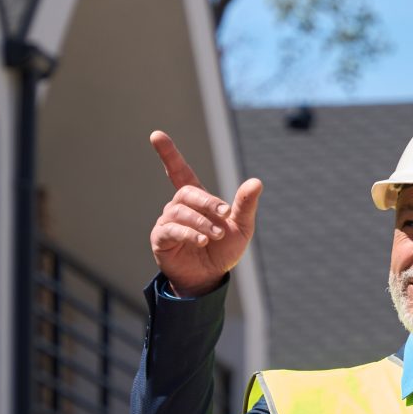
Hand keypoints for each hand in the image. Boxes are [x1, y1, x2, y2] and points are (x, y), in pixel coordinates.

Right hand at [147, 131, 260, 295]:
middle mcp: (179, 207)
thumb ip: (245, 205)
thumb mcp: (240, 227)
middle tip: (225, 215)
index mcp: (197, 200)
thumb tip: (256, 182)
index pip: (179, 171)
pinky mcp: (161, 239)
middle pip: (187, 192)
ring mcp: (167, 222)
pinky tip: (201, 240)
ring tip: (214, 236)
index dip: (169, 153)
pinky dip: (188, 233)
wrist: (210, 278)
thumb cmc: (224, 250)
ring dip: (201, 221)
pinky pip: (171, 229)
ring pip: (179, 211)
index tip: (156, 135)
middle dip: (207, 202)